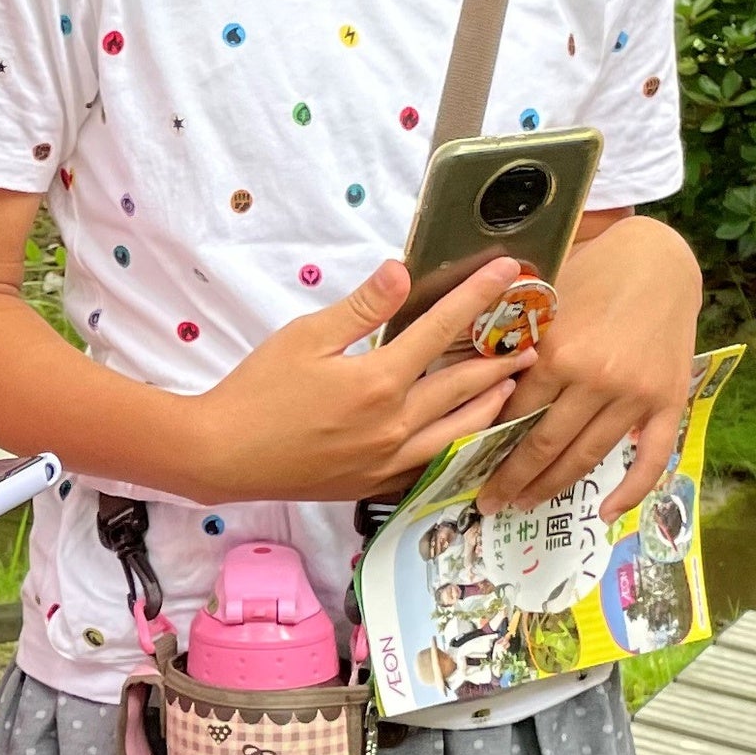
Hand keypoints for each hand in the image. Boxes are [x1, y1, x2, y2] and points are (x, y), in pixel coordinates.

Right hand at [173, 256, 524, 503]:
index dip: (478, 296)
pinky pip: (433, 465)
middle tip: (533, 339)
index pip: (442, 328)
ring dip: (492, 405)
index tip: (510, 272)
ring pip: (459, 430)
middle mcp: (394, 424)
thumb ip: (360, 307)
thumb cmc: (257, 391)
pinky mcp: (376, 483)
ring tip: (513, 386)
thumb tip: (402, 271)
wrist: (222, 456)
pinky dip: (460, 447)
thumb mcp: (305, 337)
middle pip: (464, 385)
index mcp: (379, 382)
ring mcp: (388, 459)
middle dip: (502, 357)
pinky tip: (468, 437)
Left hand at [483, 217, 701, 510]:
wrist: (660, 258)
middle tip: (489, 503)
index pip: (513, 413)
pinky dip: (629, 491)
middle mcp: (594, 381)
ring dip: (554, 486)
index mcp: (556, 354)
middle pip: (545, 446)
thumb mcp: (544, 295)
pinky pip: (651, 458)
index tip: (469, 464)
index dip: (489, 442)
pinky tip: (605, 513)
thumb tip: (470, 367)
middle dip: (512, 480)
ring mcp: (634, 395)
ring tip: (527, 503)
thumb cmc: (593, 268)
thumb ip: (513, 336)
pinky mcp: (668, 401)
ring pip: (586, 456)